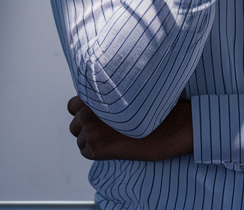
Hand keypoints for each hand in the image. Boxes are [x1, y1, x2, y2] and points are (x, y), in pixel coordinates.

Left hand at [67, 95, 192, 160]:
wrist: (170, 126)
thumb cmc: (157, 108)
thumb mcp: (132, 91)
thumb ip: (110, 96)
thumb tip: (99, 105)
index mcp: (97, 93)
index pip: (73, 105)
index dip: (85, 111)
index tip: (98, 116)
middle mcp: (89, 109)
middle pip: (75, 123)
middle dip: (88, 126)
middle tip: (107, 129)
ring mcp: (90, 128)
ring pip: (80, 138)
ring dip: (91, 139)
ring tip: (113, 138)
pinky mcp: (95, 147)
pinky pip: (86, 151)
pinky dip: (97, 152)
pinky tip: (114, 147)